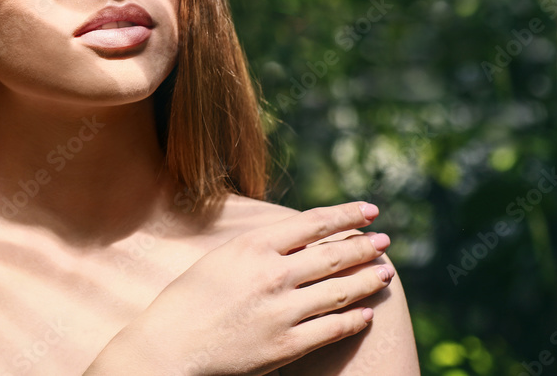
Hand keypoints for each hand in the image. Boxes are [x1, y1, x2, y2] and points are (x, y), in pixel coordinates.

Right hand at [120, 201, 393, 375]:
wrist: (171, 346)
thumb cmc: (189, 299)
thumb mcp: (221, 257)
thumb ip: (259, 246)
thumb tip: (298, 234)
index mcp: (254, 246)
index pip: (314, 224)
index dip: (347, 215)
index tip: (369, 211)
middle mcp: (272, 275)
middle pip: (334, 255)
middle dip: (365, 246)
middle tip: (385, 241)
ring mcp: (282, 311)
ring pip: (341, 291)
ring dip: (368, 279)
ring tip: (384, 272)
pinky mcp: (286, 345)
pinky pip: (332, 329)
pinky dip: (354, 319)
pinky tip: (366, 313)